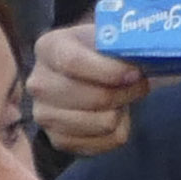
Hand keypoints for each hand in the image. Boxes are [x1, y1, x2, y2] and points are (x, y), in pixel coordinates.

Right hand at [29, 20, 147, 161]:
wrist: (86, 75)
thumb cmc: (99, 52)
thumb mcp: (105, 36)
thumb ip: (120, 42)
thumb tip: (142, 55)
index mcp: (48, 48)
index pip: (73, 62)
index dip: (109, 70)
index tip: (135, 72)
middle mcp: (38, 83)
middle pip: (92, 98)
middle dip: (125, 92)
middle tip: (139, 83)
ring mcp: (44, 116)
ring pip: (103, 123)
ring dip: (123, 111)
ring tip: (125, 97)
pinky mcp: (59, 140)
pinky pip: (104, 143)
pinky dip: (119, 130)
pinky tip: (115, 114)